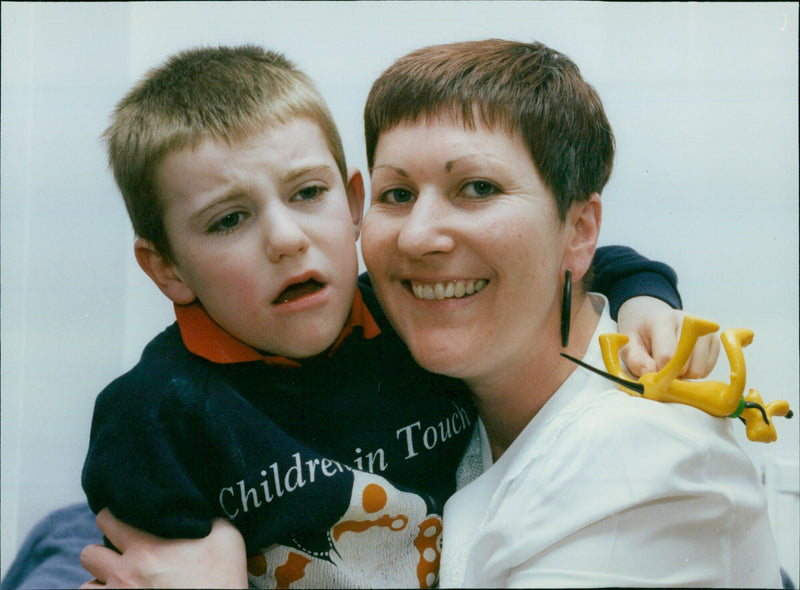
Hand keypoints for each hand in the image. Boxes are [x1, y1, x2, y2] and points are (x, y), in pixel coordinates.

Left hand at [79, 508, 246, 587]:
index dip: (114, 518)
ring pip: (86, 586)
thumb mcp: (225, 536)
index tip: (125, 523)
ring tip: (118, 583)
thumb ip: (208, 518)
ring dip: (100, 583)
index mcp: (147, 545)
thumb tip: (201, 509)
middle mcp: (126, 571)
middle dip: (102, 553)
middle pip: (89, 554)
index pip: (106, 519)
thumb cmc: (222, 578)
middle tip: (120, 557)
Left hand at [616, 296, 719, 377]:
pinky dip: (694, 372)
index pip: (668, 354)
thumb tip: (651, 373)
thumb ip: (635, 360)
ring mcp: (704, 330)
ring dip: (684, 375)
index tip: (652, 374)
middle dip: (672, 374)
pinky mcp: (713, 340)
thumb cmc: (639, 333)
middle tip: (661, 368)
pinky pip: (708, 368)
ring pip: (700, 368)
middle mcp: (688, 321)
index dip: (660, 371)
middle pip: (687, 363)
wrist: (650, 317)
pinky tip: (683, 363)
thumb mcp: (628, 344)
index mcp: (663, 319)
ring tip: (672, 364)